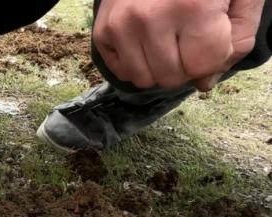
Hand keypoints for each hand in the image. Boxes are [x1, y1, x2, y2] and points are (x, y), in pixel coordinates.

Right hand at [93, 0, 264, 90]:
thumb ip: (239, 38)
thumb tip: (204, 83)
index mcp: (193, 6)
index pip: (203, 66)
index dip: (214, 56)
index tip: (214, 33)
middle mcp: (150, 17)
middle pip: (172, 78)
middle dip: (185, 65)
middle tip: (188, 37)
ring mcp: (122, 25)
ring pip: (144, 80)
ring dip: (159, 68)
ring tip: (167, 41)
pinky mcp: (103, 30)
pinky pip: (122, 71)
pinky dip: (136, 63)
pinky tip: (146, 40)